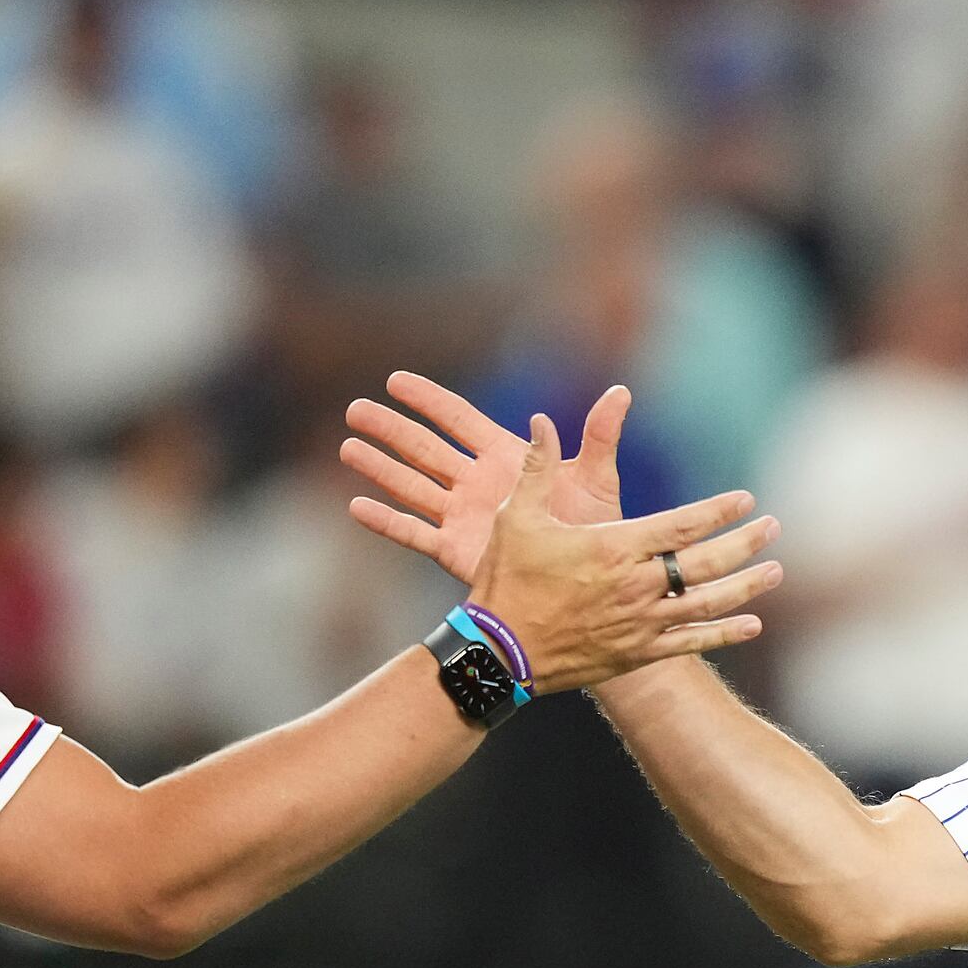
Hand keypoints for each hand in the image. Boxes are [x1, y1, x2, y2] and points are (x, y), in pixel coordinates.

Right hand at [345, 372, 629, 583]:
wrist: (588, 586)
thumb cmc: (595, 531)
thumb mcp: (597, 479)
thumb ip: (599, 436)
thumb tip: (619, 393)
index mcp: (504, 459)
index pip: (458, 419)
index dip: (427, 400)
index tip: (395, 381)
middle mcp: (477, 484)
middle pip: (424, 448)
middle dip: (390, 429)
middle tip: (355, 409)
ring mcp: (463, 517)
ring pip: (411, 485)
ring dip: (380, 468)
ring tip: (347, 448)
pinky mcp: (456, 550)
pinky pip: (414, 532)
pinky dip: (386, 521)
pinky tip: (356, 505)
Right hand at [467, 413, 778, 693]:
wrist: (500, 653)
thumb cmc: (507, 581)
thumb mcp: (516, 518)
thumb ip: (536, 468)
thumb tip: (541, 421)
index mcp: (614, 547)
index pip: (681, 525)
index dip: (717, 512)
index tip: (745, 500)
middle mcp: (636, 585)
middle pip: (706, 562)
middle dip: (745, 543)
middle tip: (773, 528)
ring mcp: (641, 623)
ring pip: (707, 603)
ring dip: (746, 587)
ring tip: (775, 572)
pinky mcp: (638, 653)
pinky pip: (692, 643)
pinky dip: (725, 634)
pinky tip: (753, 625)